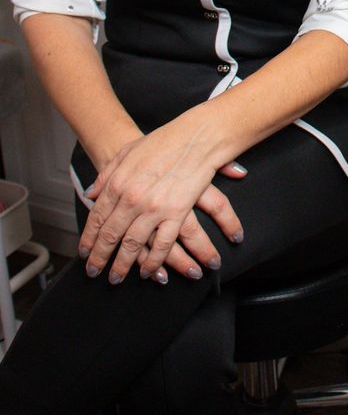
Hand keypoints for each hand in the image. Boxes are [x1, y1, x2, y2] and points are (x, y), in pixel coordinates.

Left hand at [79, 118, 244, 284]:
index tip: (85, 254)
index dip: (89, 240)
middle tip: (95, 272)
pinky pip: (162, 245)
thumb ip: (107, 174)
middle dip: (100, 258)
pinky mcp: (176, 213)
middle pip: (110, 236)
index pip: (96, 218)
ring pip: (132, 246)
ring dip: (123, 265)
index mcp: (117, 183)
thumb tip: (91, 193)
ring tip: (116, 278)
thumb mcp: (126, 153)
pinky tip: (148, 272)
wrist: (195, 136)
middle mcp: (132, 198)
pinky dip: (154, 262)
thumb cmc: (162, 142)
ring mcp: (154, 208)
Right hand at [133, 162, 247, 284]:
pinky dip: (149, 262)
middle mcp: (167, 198)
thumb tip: (241, 172)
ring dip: (179, 263)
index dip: (229, 222)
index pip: (217, 204)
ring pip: (165, 244)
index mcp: (186, 180)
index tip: (237, 238)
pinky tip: (154, 275)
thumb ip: (219, 164)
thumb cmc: (158, 153)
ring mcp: (146, 211)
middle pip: (191, 232)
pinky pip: (141, 246)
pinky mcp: (128, 220)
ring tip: (192, 275)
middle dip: (202, 252)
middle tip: (211, 268)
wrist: (117, 147)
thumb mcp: (186, 153)